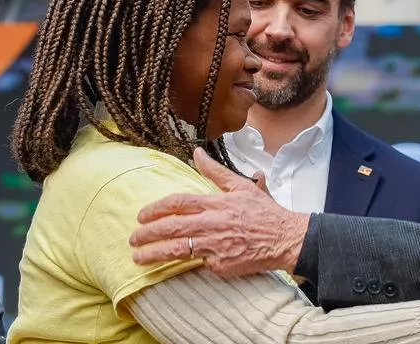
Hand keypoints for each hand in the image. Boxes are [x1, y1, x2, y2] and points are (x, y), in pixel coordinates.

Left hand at [129, 148, 307, 275]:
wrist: (286, 239)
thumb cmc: (265, 213)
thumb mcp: (242, 186)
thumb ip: (215, 172)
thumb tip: (197, 152)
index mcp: (217, 203)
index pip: (179, 204)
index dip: (157, 209)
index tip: (142, 216)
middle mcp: (213, 224)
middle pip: (171, 228)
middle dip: (147, 233)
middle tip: (133, 238)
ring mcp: (215, 246)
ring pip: (177, 250)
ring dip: (153, 254)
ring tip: (138, 257)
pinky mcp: (221, 265)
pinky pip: (199, 263)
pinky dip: (189, 263)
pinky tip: (174, 267)